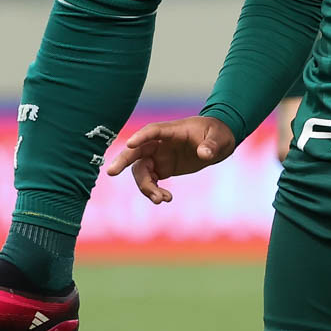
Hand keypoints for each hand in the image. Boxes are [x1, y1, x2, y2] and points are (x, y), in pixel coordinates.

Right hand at [104, 116, 235, 203]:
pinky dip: (153, 191)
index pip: (153, 131)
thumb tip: (204, 154)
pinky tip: (165, 198)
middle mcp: (161, 142)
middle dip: (123, 160)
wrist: (218, 143)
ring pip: (141, 171)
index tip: (130, 144)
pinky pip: (149, 181)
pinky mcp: (161, 168)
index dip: (141, 137)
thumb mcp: (220, 138)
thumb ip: (212, 145)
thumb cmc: (218, 134)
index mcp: (173, 130)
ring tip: (161, 199)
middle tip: (111, 172)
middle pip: (137, 150)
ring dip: (145, 186)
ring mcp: (159, 156)